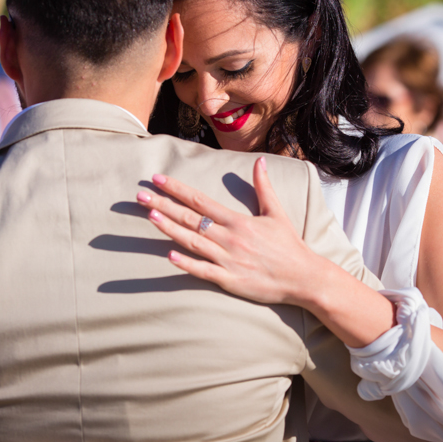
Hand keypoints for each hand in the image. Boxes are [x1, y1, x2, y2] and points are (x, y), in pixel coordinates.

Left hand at [135, 157, 325, 305]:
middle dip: (163, 205)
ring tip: (149, 216)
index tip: (158, 179)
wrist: (303, 277)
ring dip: (170, 228)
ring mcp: (228, 259)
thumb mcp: (276, 213)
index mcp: (238, 221)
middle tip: (139, 196)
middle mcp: (230, 238)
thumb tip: (260, 161)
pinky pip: (204, 271)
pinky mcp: (230, 280)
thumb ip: (264, 187)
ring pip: (192, 242)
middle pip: (190, 218)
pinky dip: (186, 264)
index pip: (201, 200)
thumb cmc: (289, 246)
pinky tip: (169, 256)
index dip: (177, 189)